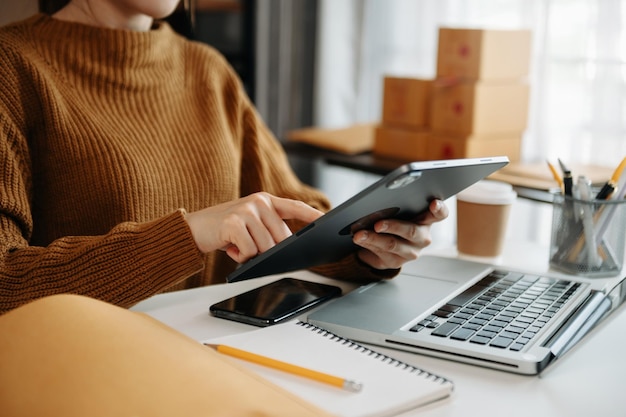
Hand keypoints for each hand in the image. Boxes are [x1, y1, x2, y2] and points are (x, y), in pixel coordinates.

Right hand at [184, 192, 323, 262]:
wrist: (194, 228)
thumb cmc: (226, 230)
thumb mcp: (250, 224)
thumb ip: (269, 230)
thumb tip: (287, 248)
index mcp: (266, 201)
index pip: (295, 207)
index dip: (312, 214)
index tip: (327, 220)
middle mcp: (259, 202)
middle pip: (281, 238)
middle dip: (269, 251)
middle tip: (249, 246)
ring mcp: (247, 210)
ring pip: (265, 247)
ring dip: (251, 254)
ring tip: (237, 244)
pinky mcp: (234, 222)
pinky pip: (249, 251)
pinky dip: (240, 256)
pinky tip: (230, 246)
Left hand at [352, 199, 448, 269]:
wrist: (385, 244)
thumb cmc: (395, 220)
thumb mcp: (399, 210)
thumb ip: (397, 205)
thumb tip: (379, 201)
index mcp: (427, 220)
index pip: (440, 214)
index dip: (438, 209)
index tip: (433, 203)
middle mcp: (423, 237)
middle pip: (412, 231)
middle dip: (393, 226)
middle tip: (378, 224)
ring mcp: (410, 252)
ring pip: (392, 244)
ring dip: (373, 238)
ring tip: (359, 234)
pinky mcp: (395, 262)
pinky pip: (380, 253)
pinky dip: (367, 244)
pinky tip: (359, 239)